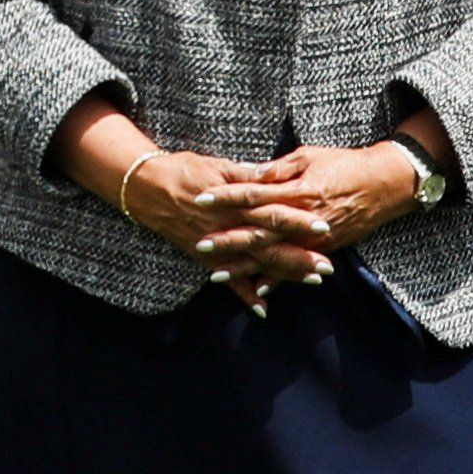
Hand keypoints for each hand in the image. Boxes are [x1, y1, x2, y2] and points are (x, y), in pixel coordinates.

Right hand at [111, 150, 318, 310]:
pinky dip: (244, 294)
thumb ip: (244, 174)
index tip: (323, 226)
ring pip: (255, 263)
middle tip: (327, 266)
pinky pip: (228, 279)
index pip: (272, 212)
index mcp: (233, 202)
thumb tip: (271, 174)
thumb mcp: (215, 165)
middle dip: (299, 255)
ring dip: (283, 274)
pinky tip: (263, 308)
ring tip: (312, 280)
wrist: (145, 188)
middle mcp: (227, 227)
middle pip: (269, 244)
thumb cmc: (182, 170)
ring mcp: (217, 245)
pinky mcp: (206, 257)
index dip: (298, 220)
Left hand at [190, 144, 422, 266]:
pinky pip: (297, 267)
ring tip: (216, 275)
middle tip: (200, 244)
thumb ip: (278, 168)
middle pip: (259, 231)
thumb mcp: (309, 156)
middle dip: (228, 239)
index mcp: (297, 190)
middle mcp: (304, 219)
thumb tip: (249, 173)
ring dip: (245, 267)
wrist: (385, 184)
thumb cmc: (344, 163)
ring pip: (274, 255)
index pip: (254, 195)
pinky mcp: (325, 248)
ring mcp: (315, 238)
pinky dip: (278, 280)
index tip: (201, 198)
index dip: (226, 197)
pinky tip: (258, 291)